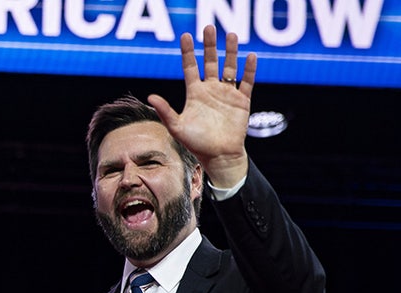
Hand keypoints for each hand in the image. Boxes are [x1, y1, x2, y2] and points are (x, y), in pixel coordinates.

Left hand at [147, 24, 254, 187]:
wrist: (219, 157)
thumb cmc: (196, 144)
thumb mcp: (177, 127)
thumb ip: (165, 111)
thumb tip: (151, 97)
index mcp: (195, 94)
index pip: (190, 67)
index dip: (188, 52)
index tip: (186, 36)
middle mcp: (211, 90)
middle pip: (210, 62)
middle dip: (210, 45)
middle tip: (209, 28)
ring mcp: (227, 94)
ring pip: (230, 67)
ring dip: (230, 52)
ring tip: (231, 35)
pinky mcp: (242, 101)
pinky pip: (246, 82)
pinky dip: (249, 70)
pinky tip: (250, 57)